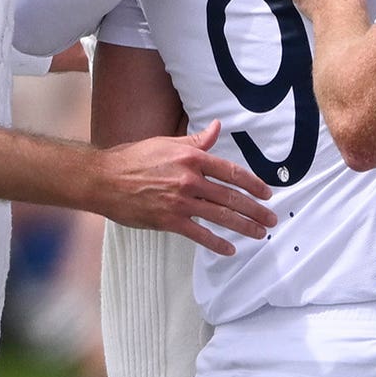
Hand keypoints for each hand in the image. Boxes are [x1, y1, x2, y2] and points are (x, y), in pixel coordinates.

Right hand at [93, 122, 275, 253]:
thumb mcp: (167, 142)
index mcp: (191, 157)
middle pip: (231, 197)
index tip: (267, 193)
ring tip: (259, 234)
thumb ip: (196, 140)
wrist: (104, 179)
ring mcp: (180, 201)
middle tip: (271, 218)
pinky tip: (229, 249)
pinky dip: (216, 243)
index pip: (231, 172)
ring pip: (221, 216)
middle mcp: (190, 179)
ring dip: (244, 226)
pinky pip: (199, 234)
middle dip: (255, 209)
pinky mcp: (168, 220)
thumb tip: (218, 128)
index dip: (253, 184)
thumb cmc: (133, 159)